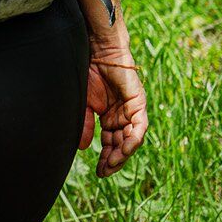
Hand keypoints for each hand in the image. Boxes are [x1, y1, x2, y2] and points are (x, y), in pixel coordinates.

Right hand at [80, 46, 148, 176]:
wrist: (95, 49)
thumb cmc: (87, 72)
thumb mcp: (83, 104)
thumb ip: (85, 125)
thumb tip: (84, 148)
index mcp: (109, 116)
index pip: (110, 143)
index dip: (106, 158)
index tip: (99, 172)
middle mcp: (122, 115)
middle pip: (121, 144)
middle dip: (113, 159)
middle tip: (105, 172)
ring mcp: (131, 109)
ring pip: (131, 138)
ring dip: (123, 153)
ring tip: (111, 164)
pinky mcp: (138, 102)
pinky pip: (139, 126)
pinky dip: (133, 139)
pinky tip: (124, 150)